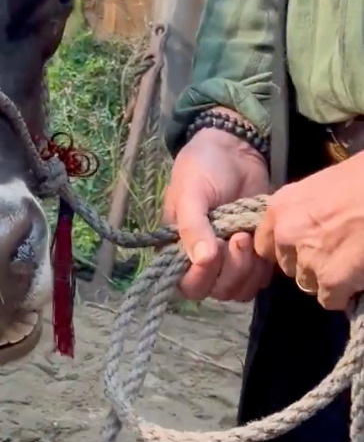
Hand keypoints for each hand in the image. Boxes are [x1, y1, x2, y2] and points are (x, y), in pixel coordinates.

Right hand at [163, 126, 271, 300]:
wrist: (236, 150)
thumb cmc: (204, 169)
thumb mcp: (191, 194)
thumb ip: (193, 227)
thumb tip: (202, 260)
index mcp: (178, 250)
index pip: (188, 285)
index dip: (202, 276)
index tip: (216, 248)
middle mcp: (202, 262)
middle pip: (217, 291)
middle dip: (232, 269)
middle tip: (239, 236)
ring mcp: (230, 260)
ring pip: (241, 289)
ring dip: (249, 268)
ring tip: (249, 235)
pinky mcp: (254, 255)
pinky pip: (261, 278)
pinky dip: (263, 265)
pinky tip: (260, 238)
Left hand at [254, 154, 363, 309]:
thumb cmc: (363, 178)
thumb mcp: (324, 184)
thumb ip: (307, 209)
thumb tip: (311, 222)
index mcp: (282, 206)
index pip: (265, 244)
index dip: (287, 249)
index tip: (305, 248)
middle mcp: (286, 233)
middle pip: (289, 266)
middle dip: (309, 264)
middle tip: (338, 252)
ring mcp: (307, 258)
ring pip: (308, 283)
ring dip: (328, 278)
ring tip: (352, 262)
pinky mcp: (331, 280)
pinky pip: (330, 299)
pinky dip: (344, 293)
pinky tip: (359, 276)